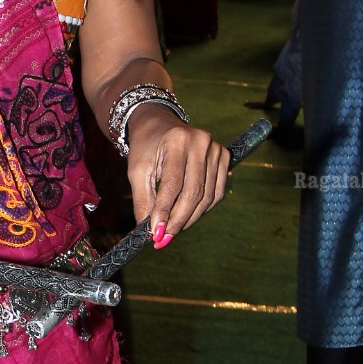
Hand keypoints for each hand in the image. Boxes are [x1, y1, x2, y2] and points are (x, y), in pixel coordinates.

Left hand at [126, 110, 228, 244]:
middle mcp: (201, 141)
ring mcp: (216, 148)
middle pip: (193, 192)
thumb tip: (151, 232)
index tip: (156, 234)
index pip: (173, 183)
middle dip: (178, 220)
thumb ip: (143, 200)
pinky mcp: (224, 156)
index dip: (165, 211)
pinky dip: (203, 209)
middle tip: (163, 239)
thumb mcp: (137, 170)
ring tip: (172, 230)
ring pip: (207, 196)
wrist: (159, 124)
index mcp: (177, 140)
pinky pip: (217, 193)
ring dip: (190, 218)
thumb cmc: (146, 147)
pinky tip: (187, 216)